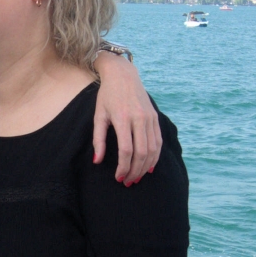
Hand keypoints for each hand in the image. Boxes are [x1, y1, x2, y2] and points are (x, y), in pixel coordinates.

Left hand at [92, 57, 161, 184]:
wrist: (123, 75)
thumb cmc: (107, 96)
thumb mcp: (99, 115)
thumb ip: (98, 140)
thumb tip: (97, 161)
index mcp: (122, 118)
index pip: (126, 150)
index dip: (123, 167)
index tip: (118, 177)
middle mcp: (139, 118)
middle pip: (141, 153)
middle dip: (135, 171)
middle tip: (128, 181)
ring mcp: (149, 118)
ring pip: (152, 149)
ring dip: (145, 167)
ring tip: (137, 177)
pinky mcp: (155, 117)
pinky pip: (158, 141)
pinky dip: (155, 156)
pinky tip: (149, 167)